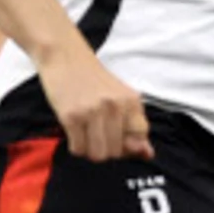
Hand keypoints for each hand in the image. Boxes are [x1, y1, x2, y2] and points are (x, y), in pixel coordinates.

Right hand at [37, 43, 145, 161]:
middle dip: (108, 151)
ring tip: (87, 139)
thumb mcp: (121, 97)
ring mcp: (92, 112)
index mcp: (131, 102)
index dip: (129, 146)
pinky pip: (78, 148)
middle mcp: (115, 107)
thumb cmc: (93, 80)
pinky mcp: (71, 116)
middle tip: (99, 139)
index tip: (120, 142)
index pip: (140, 138)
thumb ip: (134, 124)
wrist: (66, 58)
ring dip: (91, 152)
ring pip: (98, 154)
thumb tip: (147, 154)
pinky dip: (77, 147)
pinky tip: (76, 135)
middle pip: (117, 151)